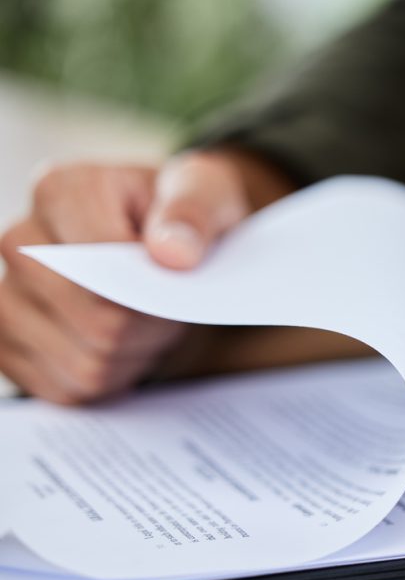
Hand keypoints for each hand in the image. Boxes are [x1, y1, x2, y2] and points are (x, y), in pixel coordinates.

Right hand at [0, 150, 284, 403]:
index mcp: (61, 190)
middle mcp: (19, 240)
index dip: (152, 288)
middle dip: (150, 327)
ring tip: (149, 323)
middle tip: (171, 308)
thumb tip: (172, 252)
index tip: (178, 279)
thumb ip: (196, 211)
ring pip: (84, 363)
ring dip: (134, 356)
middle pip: (97, 322)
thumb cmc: (184, 217)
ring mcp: (5, 295)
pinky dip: (110, 379)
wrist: (166, 247)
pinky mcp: (8, 343)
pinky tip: (126, 347)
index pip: (101, 265)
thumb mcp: (209, 194)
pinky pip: (68, 389)